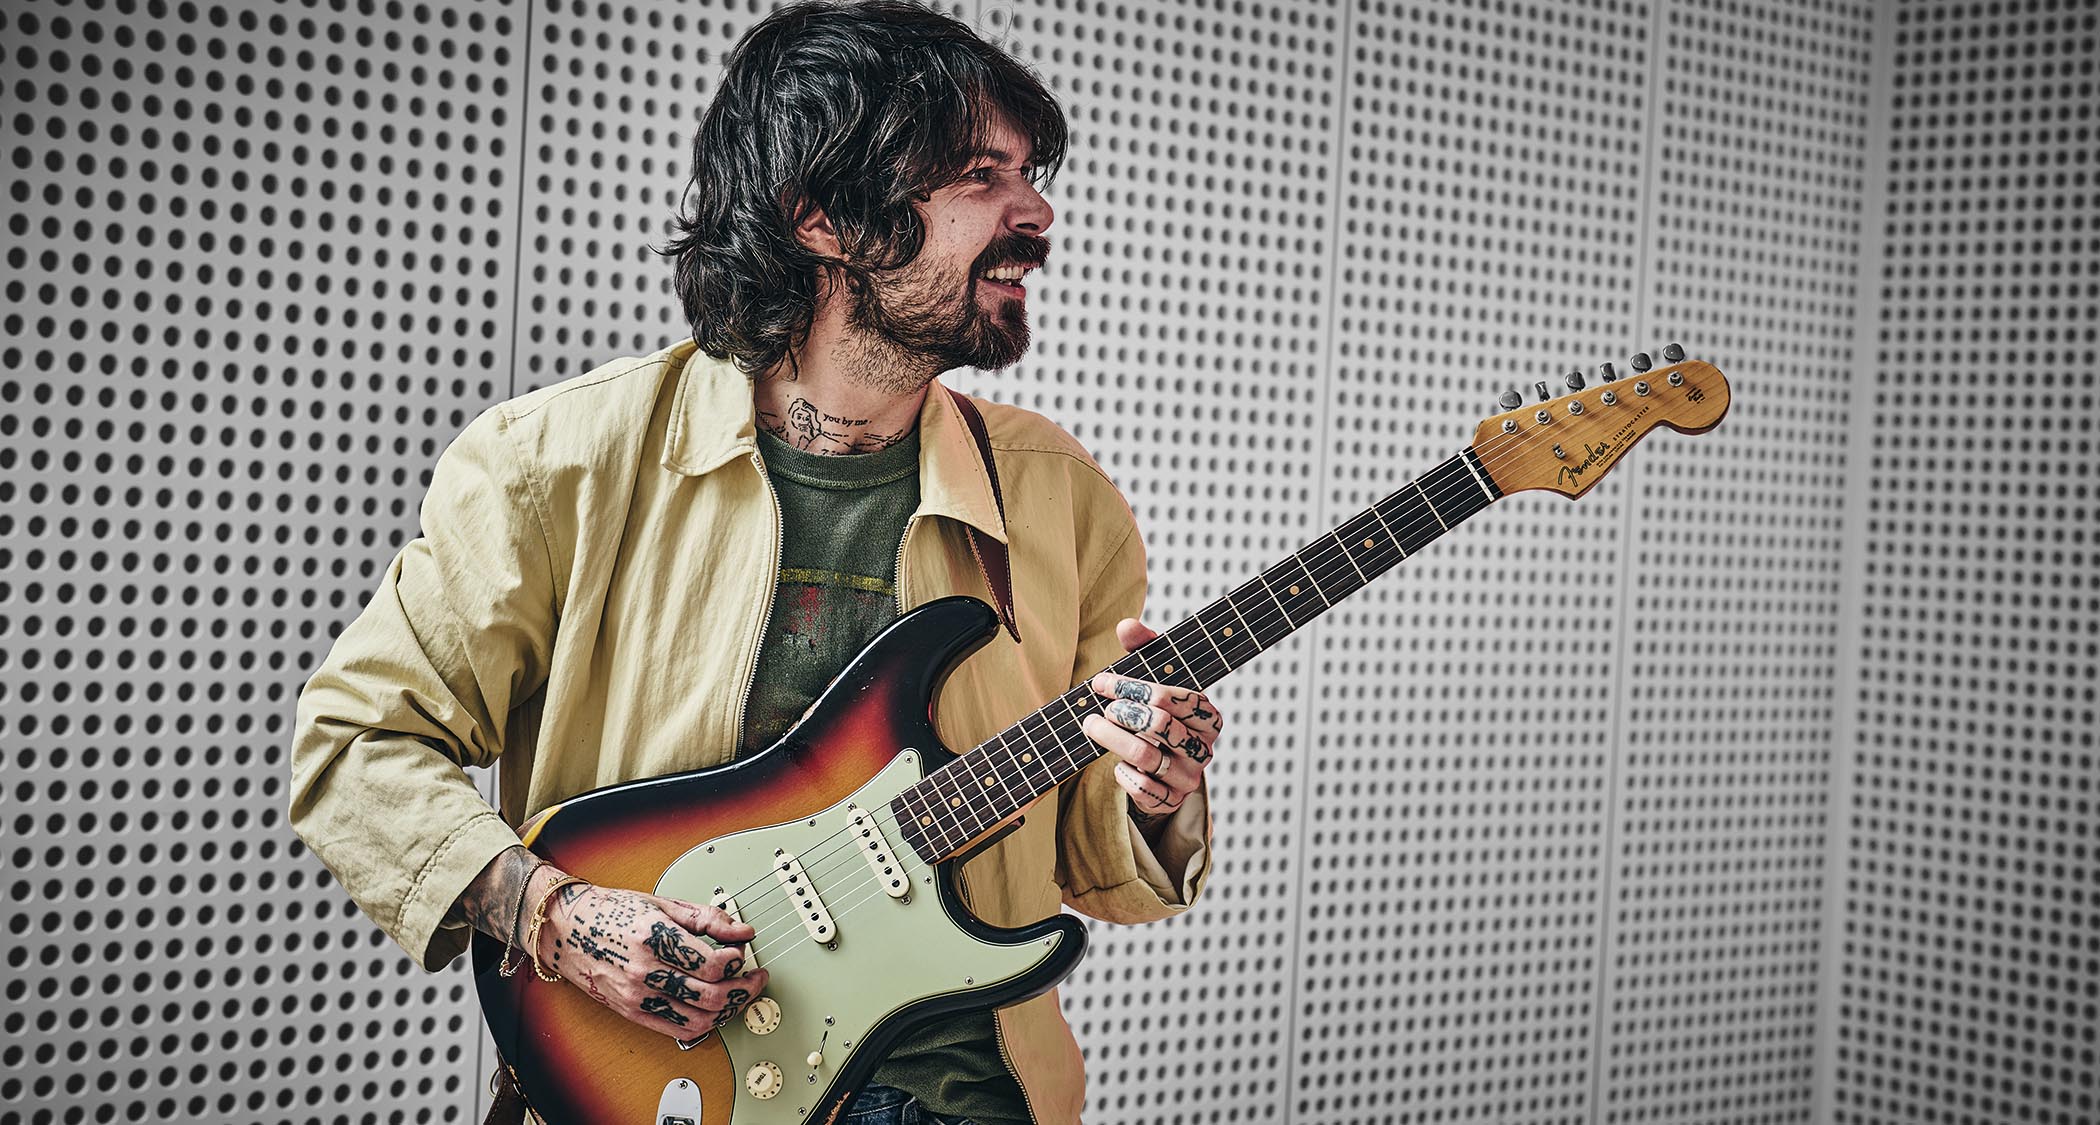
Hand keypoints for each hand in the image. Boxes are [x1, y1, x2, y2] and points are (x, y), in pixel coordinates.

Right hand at [535, 879, 767, 1039]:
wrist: (567, 929)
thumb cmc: (611, 912)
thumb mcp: (662, 903)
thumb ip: (707, 918)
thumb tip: (742, 931)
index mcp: (654, 938)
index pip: (712, 964)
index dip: (737, 961)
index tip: (741, 953)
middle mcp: (645, 971)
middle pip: (712, 995)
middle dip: (744, 988)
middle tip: (755, 977)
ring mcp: (638, 996)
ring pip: (700, 1019)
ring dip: (729, 1009)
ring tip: (739, 993)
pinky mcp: (634, 1012)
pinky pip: (679, 1029)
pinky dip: (705, 1023)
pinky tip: (715, 1008)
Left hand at [1080, 617, 1223, 823]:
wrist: (1162, 768)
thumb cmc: (1158, 713)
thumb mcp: (1155, 679)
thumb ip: (1144, 650)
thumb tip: (1127, 626)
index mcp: (1208, 715)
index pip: (1174, 696)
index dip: (1134, 687)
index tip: (1102, 682)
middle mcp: (1204, 747)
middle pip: (1160, 724)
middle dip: (1122, 712)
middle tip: (1099, 707)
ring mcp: (1188, 777)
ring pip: (1146, 755)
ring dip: (1111, 738)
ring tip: (1091, 725)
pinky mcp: (1170, 800)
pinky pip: (1142, 788)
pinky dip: (1123, 773)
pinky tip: (1115, 762)